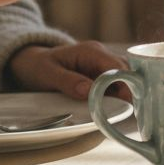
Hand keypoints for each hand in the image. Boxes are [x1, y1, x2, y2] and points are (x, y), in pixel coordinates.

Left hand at [8, 41, 131, 100]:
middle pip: (127, 72)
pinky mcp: (102, 75)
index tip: (129, 102)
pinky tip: (117, 109)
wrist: (32, 64)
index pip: (118, 66)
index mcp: (91, 51)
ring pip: (125, 79)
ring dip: (125, 95)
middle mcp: (102, 55)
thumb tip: (89, 90)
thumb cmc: (38, 66)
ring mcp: (103, 65)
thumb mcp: (47, 73)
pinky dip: (118, 96)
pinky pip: (116, 85)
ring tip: (125, 113)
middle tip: (131, 112)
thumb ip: (68, 81)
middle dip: (131, 91)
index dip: (127, 83)